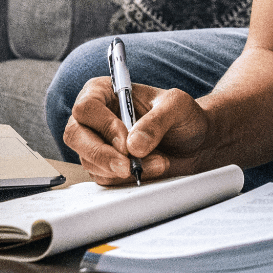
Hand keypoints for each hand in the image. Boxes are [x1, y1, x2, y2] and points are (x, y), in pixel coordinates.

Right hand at [64, 77, 210, 184]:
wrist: (196, 142)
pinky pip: (104, 178)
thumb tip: (133, 146)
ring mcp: (97, 143)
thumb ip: (156, 121)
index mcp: (104, 92)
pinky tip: (152, 169)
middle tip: (128, 167)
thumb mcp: (177, 107)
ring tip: (159, 162)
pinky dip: (127, 179)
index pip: (85, 108)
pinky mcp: (105, 166)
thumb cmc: (183, 116)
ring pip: (90, 161)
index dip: (104, 127)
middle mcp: (94, 118)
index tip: (127, 142)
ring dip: (124, 169)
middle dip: (102, 155)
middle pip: (75, 136)